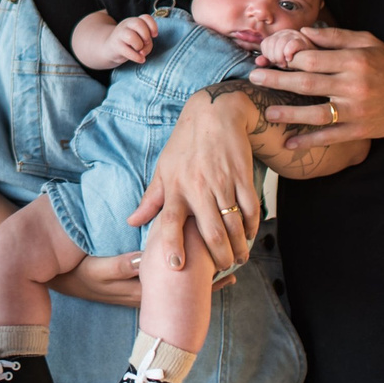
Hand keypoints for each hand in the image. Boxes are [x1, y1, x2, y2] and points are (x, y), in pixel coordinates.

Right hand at [49, 252, 237, 308]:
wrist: (64, 282)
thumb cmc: (81, 273)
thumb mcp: (99, 270)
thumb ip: (121, 266)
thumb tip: (146, 260)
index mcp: (139, 287)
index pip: (174, 278)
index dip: (196, 267)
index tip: (219, 256)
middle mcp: (147, 293)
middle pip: (182, 286)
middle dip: (208, 276)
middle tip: (235, 266)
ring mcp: (145, 293)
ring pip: (179, 287)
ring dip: (201, 279)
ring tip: (230, 272)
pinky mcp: (141, 290)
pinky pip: (170, 286)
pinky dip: (188, 279)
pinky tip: (202, 272)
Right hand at [94, 13, 157, 67]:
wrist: (109, 49)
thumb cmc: (129, 44)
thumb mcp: (140, 40)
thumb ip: (147, 43)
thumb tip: (143, 52)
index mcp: (134, 21)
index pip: (145, 17)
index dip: (153, 26)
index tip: (154, 35)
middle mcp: (126, 25)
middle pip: (138, 23)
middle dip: (146, 35)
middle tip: (146, 43)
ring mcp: (119, 35)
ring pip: (131, 36)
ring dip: (139, 46)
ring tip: (140, 51)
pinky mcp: (116, 46)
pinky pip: (127, 51)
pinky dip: (136, 57)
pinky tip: (140, 59)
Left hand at [127, 89, 263, 272]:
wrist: (214, 114)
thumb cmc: (185, 144)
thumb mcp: (163, 169)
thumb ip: (151, 199)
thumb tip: (131, 222)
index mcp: (175, 187)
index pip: (170, 222)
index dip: (172, 245)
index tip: (176, 266)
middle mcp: (198, 187)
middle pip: (210, 231)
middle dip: (219, 256)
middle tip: (223, 268)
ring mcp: (222, 182)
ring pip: (233, 224)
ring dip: (239, 246)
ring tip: (239, 258)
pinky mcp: (242, 176)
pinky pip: (250, 208)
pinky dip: (252, 226)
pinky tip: (250, 234)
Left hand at [247, 26, 383, 149]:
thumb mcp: (367, 41)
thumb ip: (335, 36)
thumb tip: (303, 32)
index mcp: (354, 61)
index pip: (312, 59)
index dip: (288, 58)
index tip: (270, 57)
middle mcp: (354, 86)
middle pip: (307, 83)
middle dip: (277, 80)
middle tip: (254, 77)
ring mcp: (356, 111)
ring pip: (315, 113)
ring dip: (288, 112)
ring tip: (267, 111)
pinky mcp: (359, 130)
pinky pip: (329, 136)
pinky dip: (308, 141)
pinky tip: (289, 143)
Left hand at [257, 27, 310, 66]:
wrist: (320, 61)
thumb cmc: (301, 63)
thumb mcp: (282, 61)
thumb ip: (269, 60)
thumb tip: (258, 61)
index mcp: (281, 36)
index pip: (265, 43)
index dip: (268, 55)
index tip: (276, 62)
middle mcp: (288, 32)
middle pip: (271, 43)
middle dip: (274, 57)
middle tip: (282, 64)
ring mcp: (297, 36)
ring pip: (280, 43)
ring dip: (281, 57)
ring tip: (288, 63)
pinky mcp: (306, 42)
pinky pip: (292, 44)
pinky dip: (289, 53)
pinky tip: (291, 59)